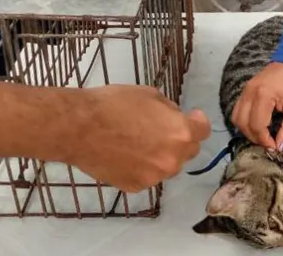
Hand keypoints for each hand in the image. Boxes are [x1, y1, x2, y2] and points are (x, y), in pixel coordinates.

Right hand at [64, 85, 210, 192]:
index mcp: (180, 133)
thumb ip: (169, 110)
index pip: (203, 131)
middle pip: (188, 151)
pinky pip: (147, 176)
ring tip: (138, 143)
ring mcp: (154, 176)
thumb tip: (175, 118)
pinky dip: (142, 167)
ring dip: (161, 155)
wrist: (79, 128)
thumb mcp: (150, 95)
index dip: (198, 122)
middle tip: (160, 129)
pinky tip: (125, 155)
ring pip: (167, 166)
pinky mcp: (135, 186)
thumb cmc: (113, 105)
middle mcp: (172, 159)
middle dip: (179, 140)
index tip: (193, 117)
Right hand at [232, 62, 282, 149]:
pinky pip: (237, 111)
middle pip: (243, 124)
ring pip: (236, 118)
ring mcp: (244, 91)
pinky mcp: (244, 91)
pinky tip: (257, 125)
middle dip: (254, 138)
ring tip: (262, 136)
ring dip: (247, 131)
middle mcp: (249, 93)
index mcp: (263, 96)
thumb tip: (279, 146)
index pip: (257, 125)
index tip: (274, 148)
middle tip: (268, 143)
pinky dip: (244, 122)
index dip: (264, 140)